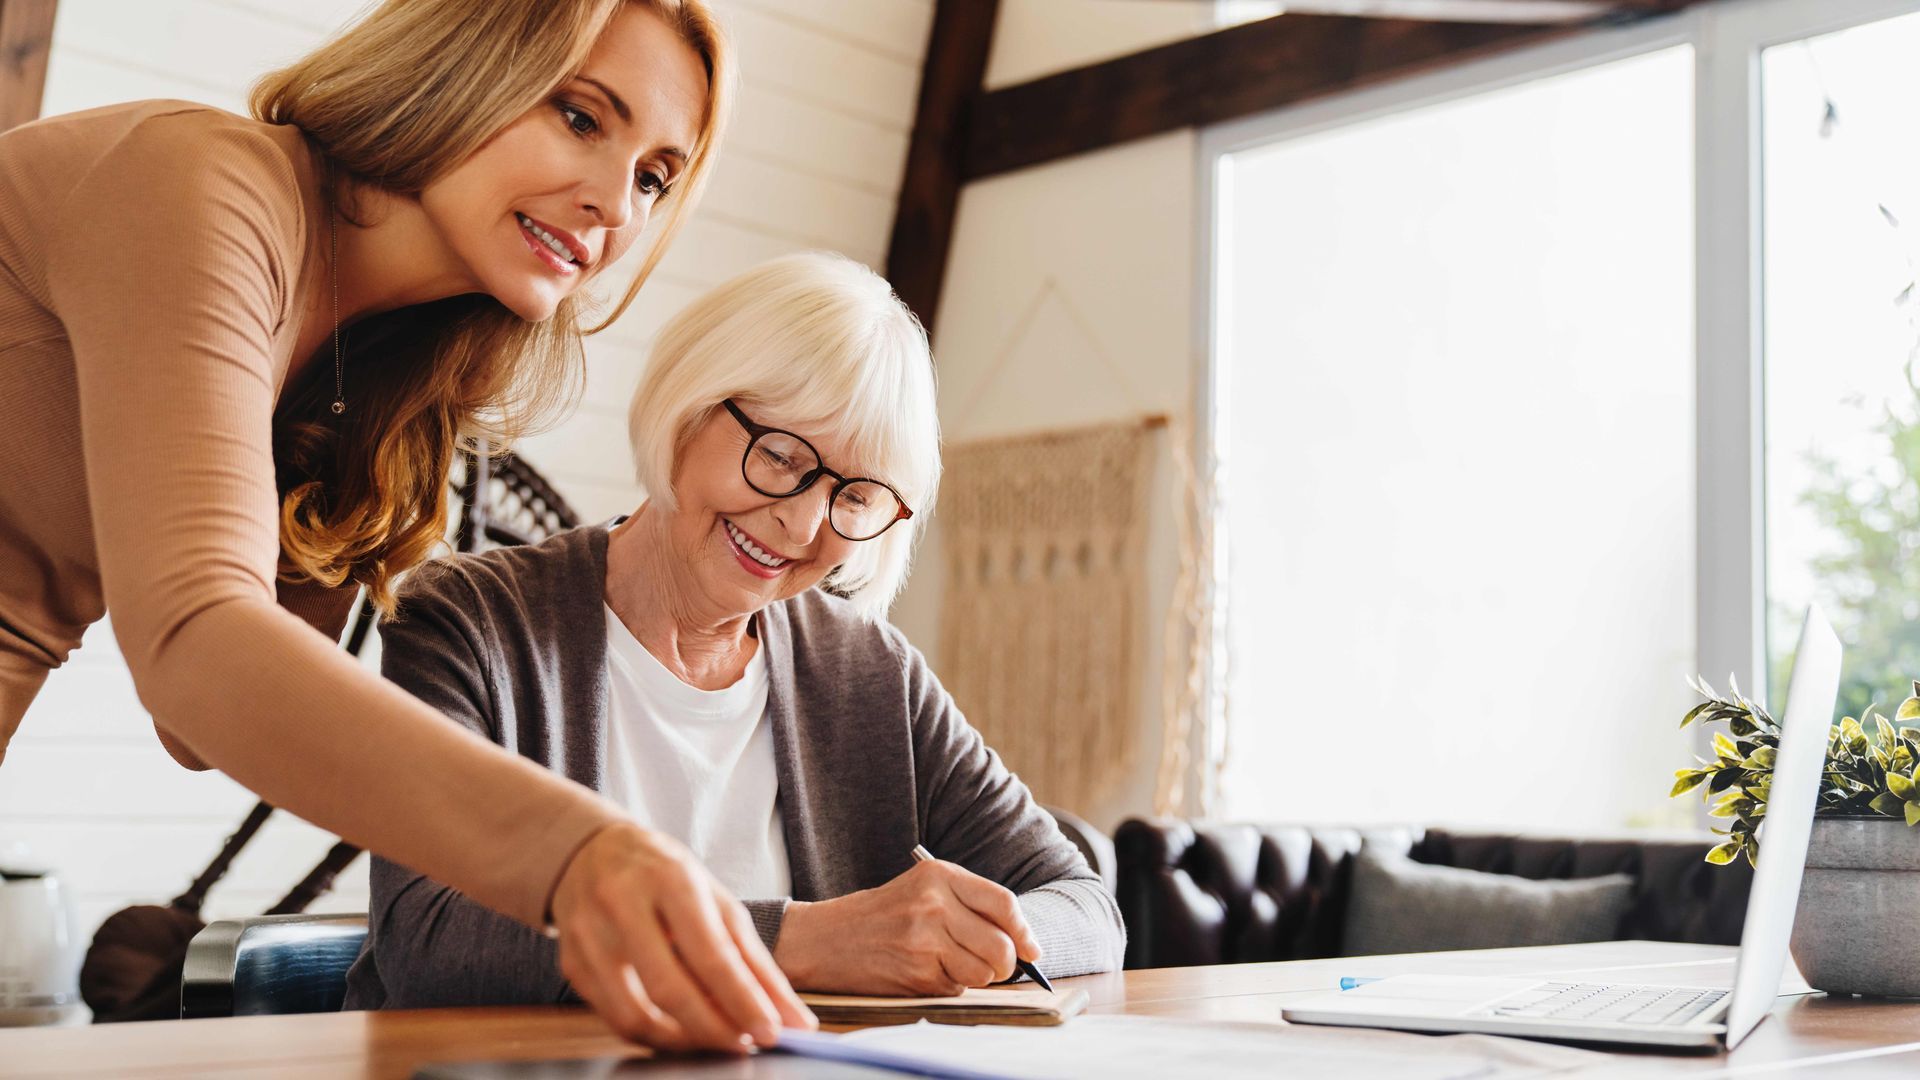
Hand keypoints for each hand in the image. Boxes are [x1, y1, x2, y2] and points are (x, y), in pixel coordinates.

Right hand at [548, 822, 815, 1052]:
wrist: (592, 852)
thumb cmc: (664, 875)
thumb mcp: (714, 898)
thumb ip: (752, 959)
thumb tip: (790, 1016)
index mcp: (669, 878)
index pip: (710, 953)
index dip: (743, 1000)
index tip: (772, 1032)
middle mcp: (622, 903)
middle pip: (669, 988)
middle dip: (714, 1029)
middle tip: (745, 1044)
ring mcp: (588, 935)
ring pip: (633, 1014)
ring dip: (682, 1041)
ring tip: (714, 1039)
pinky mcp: (571, 964)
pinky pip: (613, 1018)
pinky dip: (653, 1035)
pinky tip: (679, 1030)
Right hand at [773, 857, 1040, 995]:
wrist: (826, 938)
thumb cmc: (880, 914)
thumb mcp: (923, 889)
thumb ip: (969, 904)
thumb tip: (1022, 942)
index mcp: (939, 876)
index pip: (1003, 903)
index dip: (1024, 931)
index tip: (1031, 949)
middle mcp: (934, 905)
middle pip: (1001, 945)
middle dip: (1005, 964)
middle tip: (995, 965)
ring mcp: (925, 940)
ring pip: (983, 972)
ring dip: (978, 977)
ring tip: (953, 965)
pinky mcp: (916, 973)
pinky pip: (956, 987)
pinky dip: (951, 986)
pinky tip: (927, 971)